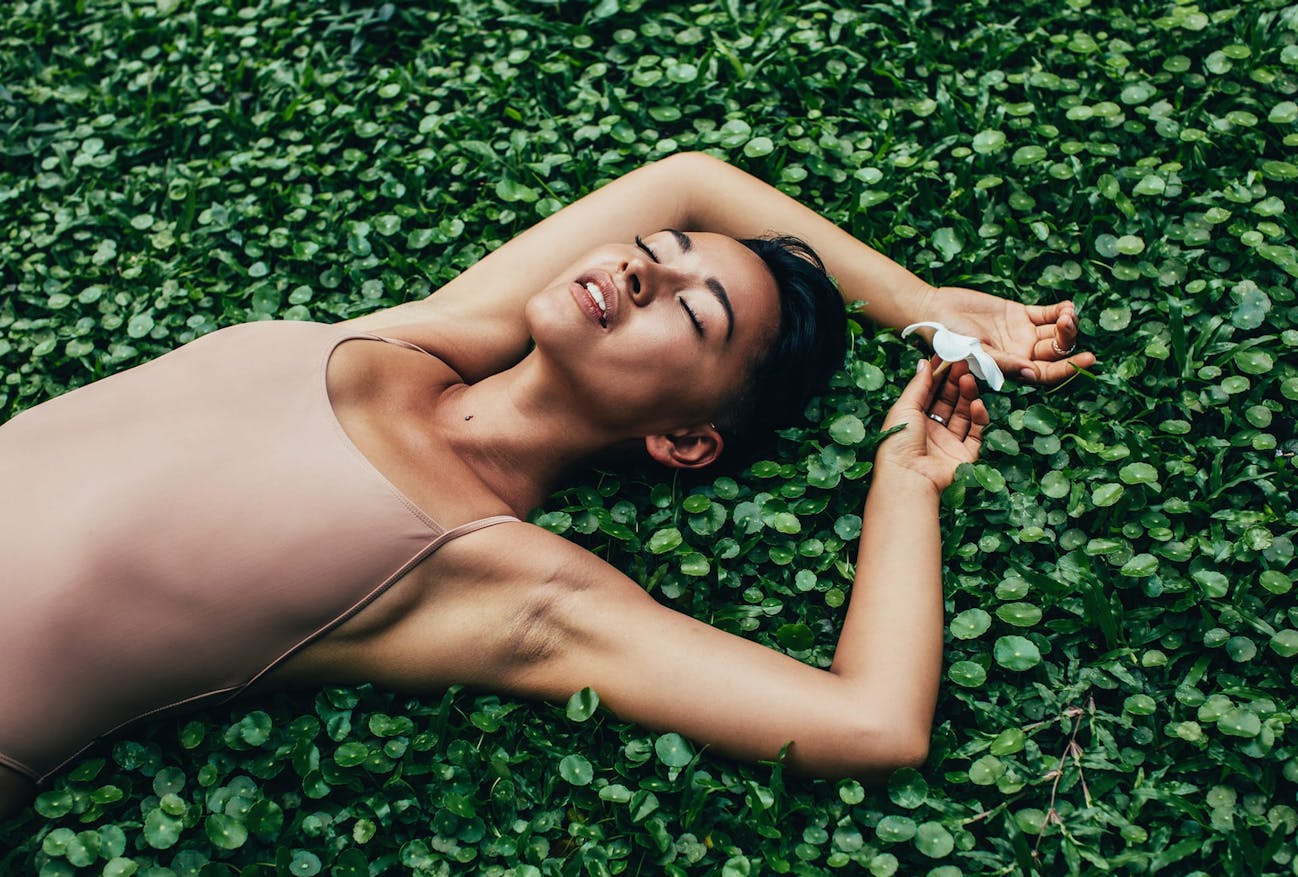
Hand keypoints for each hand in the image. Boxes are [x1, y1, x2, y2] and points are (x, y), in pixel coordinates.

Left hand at [876, 358, 988, 491]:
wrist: (908, 478)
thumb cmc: (899, 442)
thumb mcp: (904, 408)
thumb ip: (918, 385)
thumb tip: (925, 361)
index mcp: (912, 420)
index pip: (929, 392)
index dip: (939, 375)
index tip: (949, 356)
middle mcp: (930, 431)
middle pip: (948, 401)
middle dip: (955, 382)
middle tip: (964, 364)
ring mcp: (948, 444)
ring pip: (963, 415)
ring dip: (967, 396)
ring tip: (969, 380)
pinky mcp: (964, 456)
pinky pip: (976, 434)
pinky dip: (979, 418)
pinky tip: (977, 404)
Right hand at [922, 286, 1095, 384]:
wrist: (933, 310)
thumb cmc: (947, 338)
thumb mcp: (974, 352)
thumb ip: (1003, 362)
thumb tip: (1033, 374)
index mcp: (1012, 368)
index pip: (1047, 374)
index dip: (1069, 369)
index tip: (1087, 359)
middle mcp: (1020, 353)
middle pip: (1055, 352)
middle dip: (1068, 340)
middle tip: (1068, 324)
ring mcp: (1021, 333)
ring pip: (1054, 333)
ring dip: (1066, 324)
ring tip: (1067, 313)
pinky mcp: (1018, 314)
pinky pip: (1046, 314)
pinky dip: (1059, 311)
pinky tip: (1066, 307)